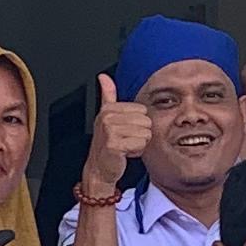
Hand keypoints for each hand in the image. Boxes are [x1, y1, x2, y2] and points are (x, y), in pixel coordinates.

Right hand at [82, 72, 151, 201]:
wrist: (99, 169)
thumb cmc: (107, 143)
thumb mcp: (107, 116)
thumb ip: (107, 95)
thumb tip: (103, 76)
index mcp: (109, 109)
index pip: (142, 110)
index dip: (137, 123)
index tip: (124, 131)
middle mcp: (108, 117)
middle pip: (146, 121)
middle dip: (140, 134)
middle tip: (125, 140)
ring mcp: (110, 130)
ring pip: (145, 133)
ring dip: (138, 144)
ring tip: (125, 146)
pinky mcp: (114, 144)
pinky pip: (140, 144)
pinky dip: (136, 152)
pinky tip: (124, 153)